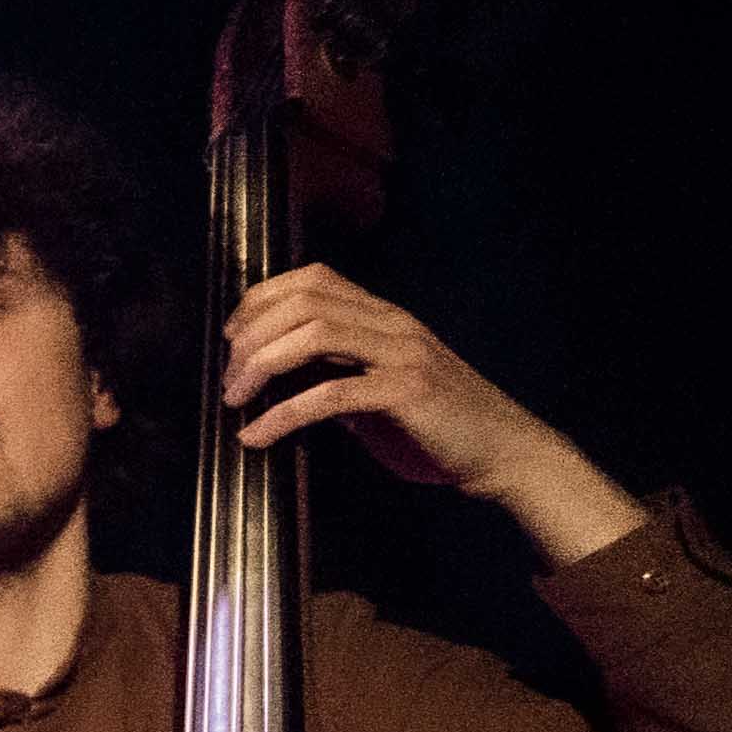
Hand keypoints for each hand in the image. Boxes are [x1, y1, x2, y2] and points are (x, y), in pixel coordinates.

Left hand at [224, 265, 644, 564]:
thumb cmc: (436, 424)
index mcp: (384, 316)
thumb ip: (335, 370)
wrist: (503, 452)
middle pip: (304, 302)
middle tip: (228, 378)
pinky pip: (329, 394)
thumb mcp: (377, 386)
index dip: (261, 299)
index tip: (231, 337)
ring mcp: (402, 354)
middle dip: (251, 336)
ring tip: (234, 400)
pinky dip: (282, 415)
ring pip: (314, 334)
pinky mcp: (407, 392)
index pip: (314, 279)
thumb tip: (273, 375)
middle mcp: (393, 324)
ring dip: (260, 365)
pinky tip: (257, 436)